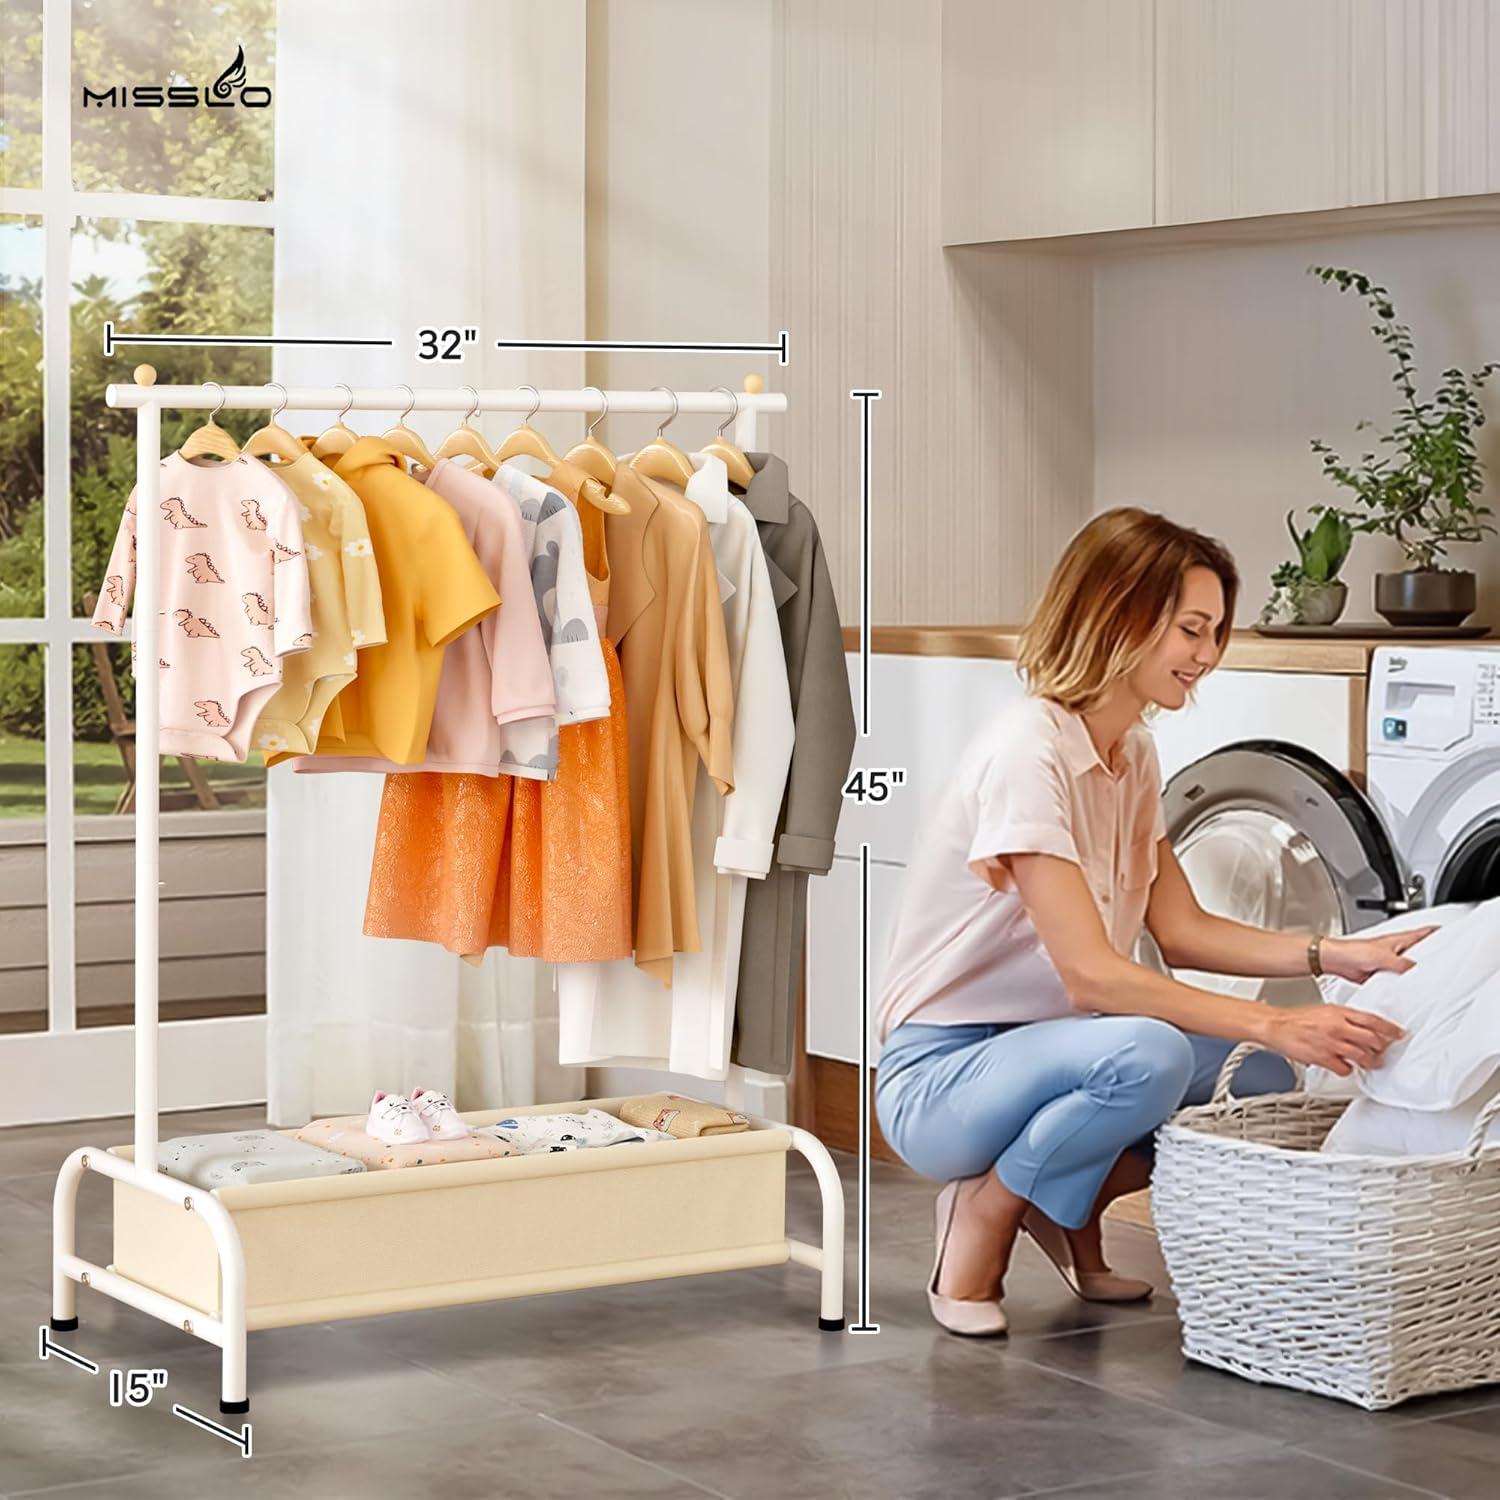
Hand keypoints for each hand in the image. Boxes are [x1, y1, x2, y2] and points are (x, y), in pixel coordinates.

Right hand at [1263, 1004, 1404, 1076]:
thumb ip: (1344, 1018)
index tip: (1398, 1034)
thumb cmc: (1296, 1019)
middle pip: (1373, 1040)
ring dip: (1369, 1061)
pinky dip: (1347, 1069)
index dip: (1390, 1029)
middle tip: (1383, 1051)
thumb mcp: (1324, 1010)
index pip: (1373, 1020)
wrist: (1275, 1025)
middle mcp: (1338, 1027)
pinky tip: (1344, 1066)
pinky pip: (1345, 1069)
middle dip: (1382, 1048)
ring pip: (1363, 1056)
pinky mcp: (1324, 1058)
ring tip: (1369, 1062)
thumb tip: (1362, 1026)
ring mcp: (1332, 1043)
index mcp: (1339, 1012)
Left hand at [1321, 926, 1439, 983]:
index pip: (1424, 933)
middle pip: (1421, 951)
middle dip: (1434, 956)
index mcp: (1399, 939)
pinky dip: (1405, 983)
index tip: (1454, 934)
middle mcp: (1396, 949)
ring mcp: (1390, 961)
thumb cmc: (1352, 951)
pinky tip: (1410, 990)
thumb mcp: (1383, 957)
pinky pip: (1399, 978)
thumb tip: (1418, 970)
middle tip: (1449, 963)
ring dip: (1418, 972)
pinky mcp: (1382, 972)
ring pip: (1411, 966)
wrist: (1335, 961)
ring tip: (1433, 979)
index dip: (1439, 932)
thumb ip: (1402, 964)